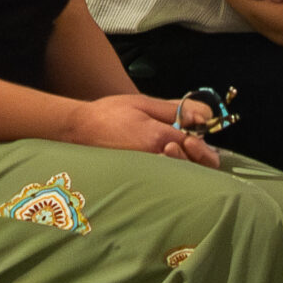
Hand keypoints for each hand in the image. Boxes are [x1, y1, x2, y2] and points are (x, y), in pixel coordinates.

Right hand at [58, 94, 221, 166]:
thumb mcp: (144, 103)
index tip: (200, 137)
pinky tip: (166, 160)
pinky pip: (163, 178)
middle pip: (191, 167)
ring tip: (177, 150)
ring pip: (178, 175)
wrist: (79, 129)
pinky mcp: (138, 177)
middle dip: (199, 157)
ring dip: (185, 164)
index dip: (203, 144)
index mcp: (158, 138)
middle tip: (193, 145)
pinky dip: (171, 170)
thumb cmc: (111, 113)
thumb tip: (203, 116)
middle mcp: (155, 159)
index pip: (195, 146)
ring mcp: (146, 171)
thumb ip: (174, 111)